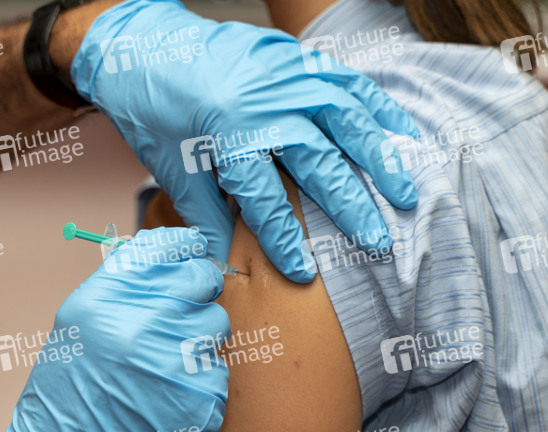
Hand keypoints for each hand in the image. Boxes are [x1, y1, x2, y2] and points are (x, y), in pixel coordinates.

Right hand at [4, 228, 230, 431]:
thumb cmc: (67, 395)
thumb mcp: (77, 323)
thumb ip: (123, 283)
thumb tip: (171, 254)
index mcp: (106, 299)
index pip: (167, 247)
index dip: (183, 250)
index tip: (187, 256)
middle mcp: (143, 325)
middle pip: (202, 280)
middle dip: (196, 294)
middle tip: (177, 316)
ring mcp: (177, 363)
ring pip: (215, 327)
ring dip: (197, 341)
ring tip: (163, 367)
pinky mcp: (203, 400)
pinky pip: (217, 371)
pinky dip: (200, 382)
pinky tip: (168, 399)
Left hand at [71, 0, 418, 282]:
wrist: (142, 44)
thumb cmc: (152, 109)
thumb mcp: (172, 167)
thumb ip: (205, 215)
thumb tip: (224, 260)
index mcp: (228, 136)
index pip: (266, 200)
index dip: (285, 240)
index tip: (305, 271)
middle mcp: (264, 104)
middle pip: (320, 162)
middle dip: (351, 206)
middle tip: (379, 240)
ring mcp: (284, 75)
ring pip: (346, 119)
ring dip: (379, 157)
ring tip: (404, 191)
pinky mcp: (294, 57)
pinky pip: (346, 80)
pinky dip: (377, 106)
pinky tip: (402, 131)